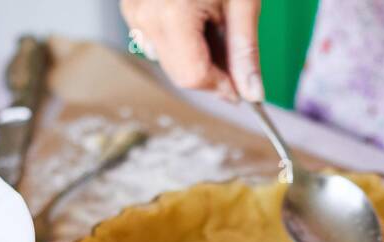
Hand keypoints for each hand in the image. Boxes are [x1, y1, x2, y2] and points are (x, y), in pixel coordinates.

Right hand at [121, 0, 262, 102]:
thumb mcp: (242, 1)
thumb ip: (245, 50)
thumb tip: (252, 92)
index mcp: (171, 14)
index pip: (193, 76)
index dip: (222, 87)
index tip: (242, 86)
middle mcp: (144, 14)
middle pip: (179, 72)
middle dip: (211, 71)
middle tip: (234, 50)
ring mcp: (133, 8)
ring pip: (167, 58)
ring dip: (195, 53)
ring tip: (213, 19)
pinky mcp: (131, 3)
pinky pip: (156, 38)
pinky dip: (179, 37)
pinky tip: (195, 12)